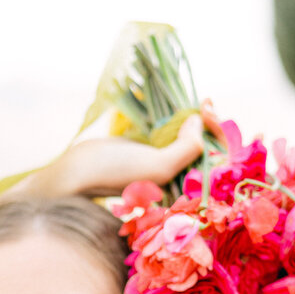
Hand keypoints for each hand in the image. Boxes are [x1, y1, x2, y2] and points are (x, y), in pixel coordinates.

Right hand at [57, 99, 225, 198]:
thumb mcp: (158, 166)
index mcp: (183, 191)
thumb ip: (187, 148)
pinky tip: (183, 105)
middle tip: (204, 104)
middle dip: (208, 125)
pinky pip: (172, 132)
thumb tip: (198, 120)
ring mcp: (163, 162)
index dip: (217, 137)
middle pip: (205, 149)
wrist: (77, 171)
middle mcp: (176, 178)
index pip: (214, 164)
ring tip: (200, 102)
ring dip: (196, 119)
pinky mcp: (150, 149)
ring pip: (190, 138)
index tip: (207, 114)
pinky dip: (180, 118)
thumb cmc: (116, 175)